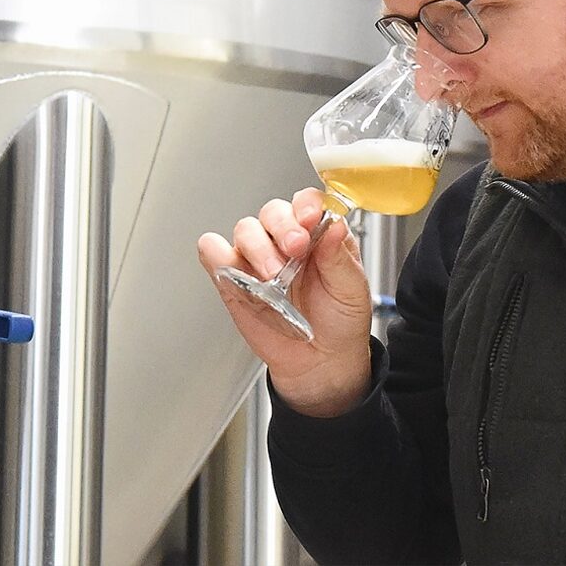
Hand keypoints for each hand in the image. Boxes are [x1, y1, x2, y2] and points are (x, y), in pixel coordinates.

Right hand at [197, 188, 374, 416]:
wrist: (321, 363)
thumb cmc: (340, 322)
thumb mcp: (352, 289)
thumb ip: (340, 255)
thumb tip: (333, 224)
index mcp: (317, 235)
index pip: (306, 202)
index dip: (306, 205)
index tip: (310, 219)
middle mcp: (285, 241)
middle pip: (272, 211)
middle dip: (282, 226)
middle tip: (294, 249)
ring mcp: (257, 258)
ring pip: (245, 229)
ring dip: (258, 247)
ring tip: (274, 275)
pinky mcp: (233, 278)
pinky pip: (213, 252)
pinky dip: (217, 254)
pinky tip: (235, 271)